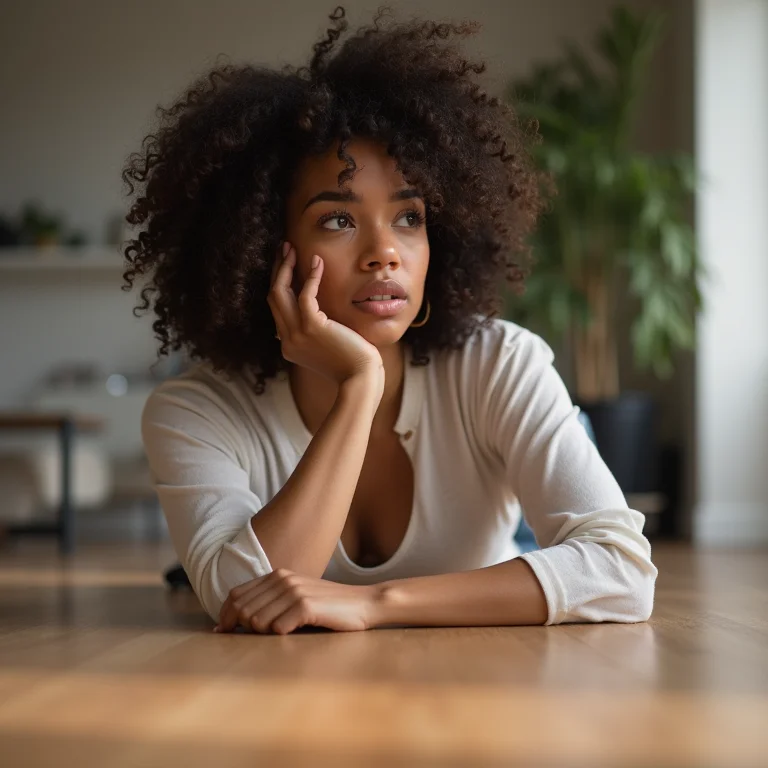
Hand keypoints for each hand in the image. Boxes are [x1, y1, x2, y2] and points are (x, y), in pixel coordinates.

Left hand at [214, 568, 381, 633]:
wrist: (364, 603)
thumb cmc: (328, 607)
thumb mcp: (295, 597)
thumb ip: (267, 603)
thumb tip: (227, 624)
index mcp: (277, 575)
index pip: (235, 595)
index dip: (225, 616)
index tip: (225, 633)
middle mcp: (283, 579)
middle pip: (242, 610)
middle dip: (245, 629)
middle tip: (264, 637)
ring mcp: (295, 591)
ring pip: (257, 622)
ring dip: (265, 634)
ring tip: (284, 633)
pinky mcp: (306, 606)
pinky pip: (277, 628)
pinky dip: (282, 635)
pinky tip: (296, 632)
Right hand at [267, 241, 383, 386]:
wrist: (361, 379)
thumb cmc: (354, 364)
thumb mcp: (330, 346)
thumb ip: (319, 332)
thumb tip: (320, 313)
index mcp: (289, 345)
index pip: (278, 309)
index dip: (280, 283)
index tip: (286, 264)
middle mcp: (287, 340)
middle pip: (273, 297)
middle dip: (277, 270)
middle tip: (284, 248)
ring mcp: (296, 335)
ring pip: (280, 293)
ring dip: (285, 268)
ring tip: (292, 248)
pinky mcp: (311, 328)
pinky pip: (304, 295)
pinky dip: (310, 277)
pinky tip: (317, 262)